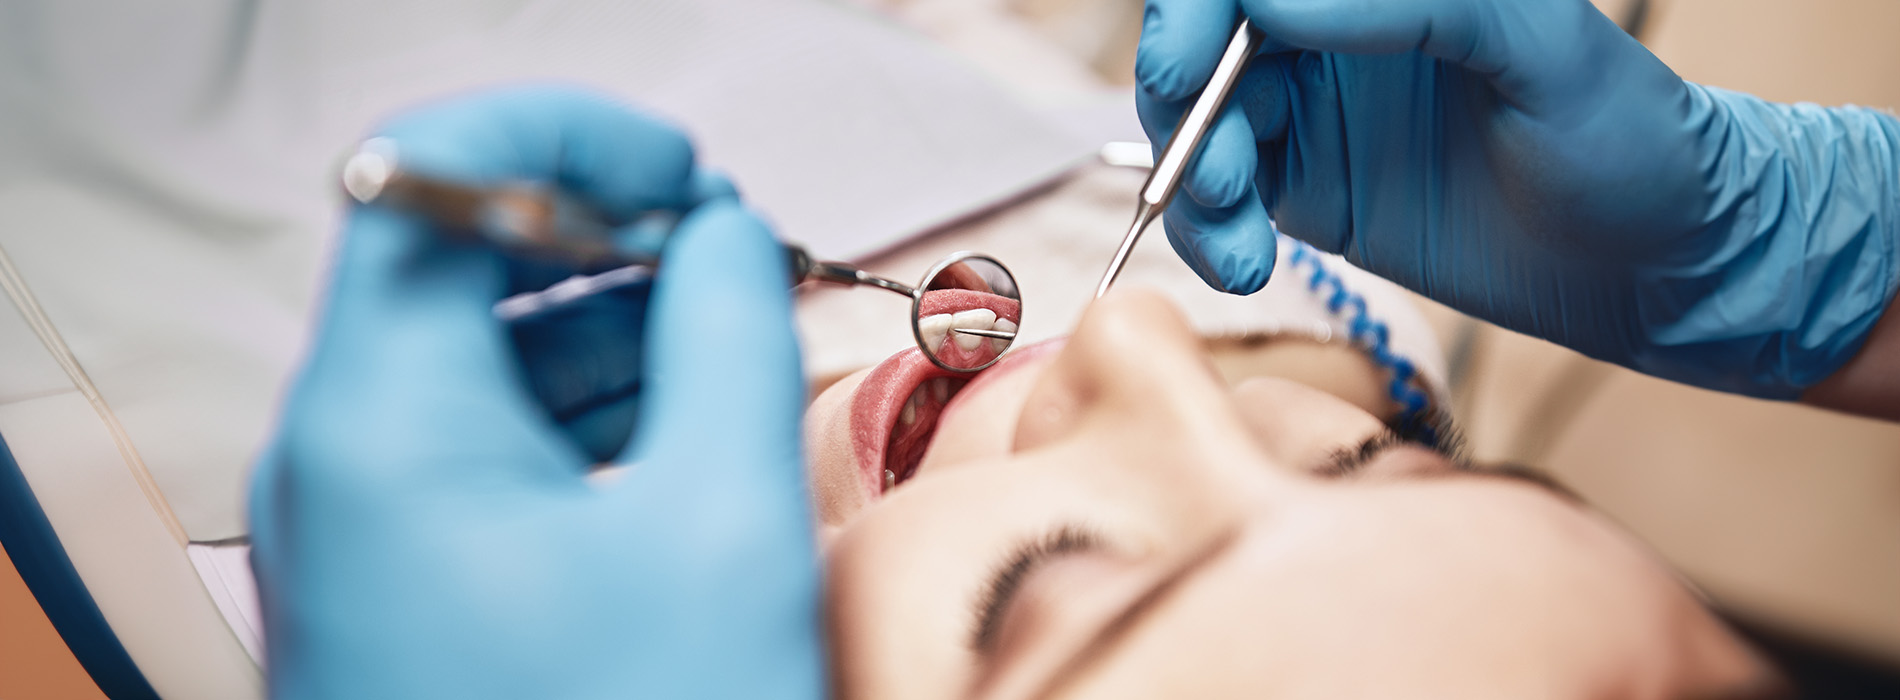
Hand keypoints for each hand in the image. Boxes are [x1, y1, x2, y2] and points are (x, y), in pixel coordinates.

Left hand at [250, 88, 823, 698]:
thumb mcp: (719, 518)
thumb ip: (726, 334)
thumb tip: (722, 237)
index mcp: (384, 422)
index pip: (434, 180)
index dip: (567, 140)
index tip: (682, 170)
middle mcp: (342, 464)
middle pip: (456, 264)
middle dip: (603, 231)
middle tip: (731, 248)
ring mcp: (368, 531)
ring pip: (478, 356)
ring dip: (606, 318)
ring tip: (730, 327)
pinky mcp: (407, 587)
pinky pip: (487, 445)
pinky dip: (585, 407)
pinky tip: (683, 415)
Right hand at [1136, 0, 1899, 397]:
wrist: (1663, 266)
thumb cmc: (1631, 139)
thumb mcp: (1540, 48)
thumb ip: (1409, 2)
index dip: (1196, 11)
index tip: (1187, 66)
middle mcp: (1338, 30)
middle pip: (1201, 40)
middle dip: (1179, 102)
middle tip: (1202, 172)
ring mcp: (1316, 107)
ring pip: (1197, 124)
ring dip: (1193, 185)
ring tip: (1238, 245)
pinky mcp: (1309, 188)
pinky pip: (1220, 200)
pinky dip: (1209, 233)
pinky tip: (1241, 264)